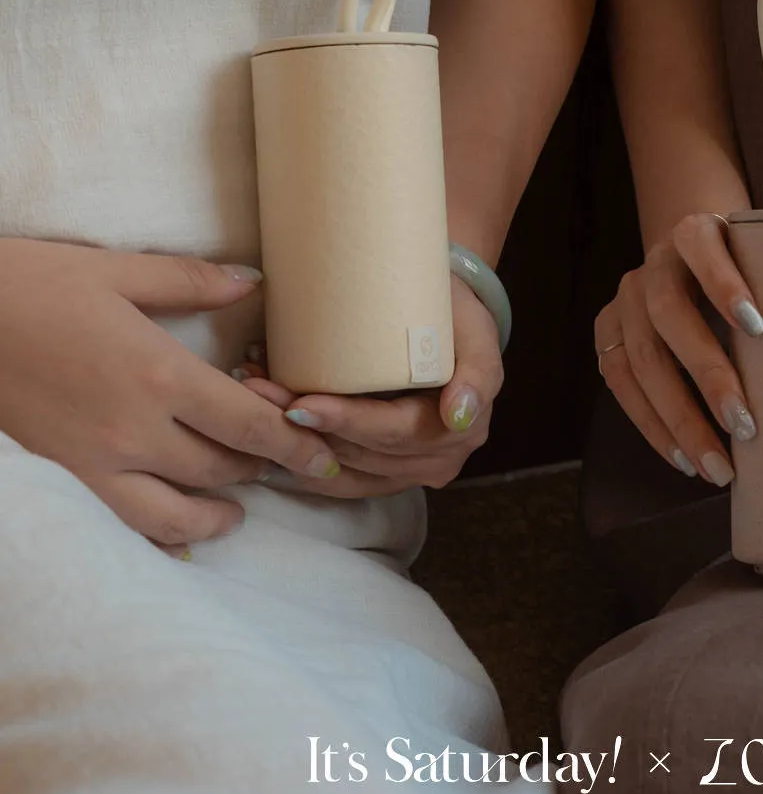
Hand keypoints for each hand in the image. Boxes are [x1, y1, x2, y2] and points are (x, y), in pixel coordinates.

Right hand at [0, 239, 341, 547]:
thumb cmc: (34, 284)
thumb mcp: (117, 271)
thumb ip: (191, 281)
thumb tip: (253, 281)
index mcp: (161, 374)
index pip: (249, 424)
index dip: (295, 445)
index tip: (324, 458)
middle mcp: (136, 428)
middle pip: (222, 468)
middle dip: (262, 471)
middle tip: (286, 466)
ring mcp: (97, 460)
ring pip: (175, 511)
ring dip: (216, 513)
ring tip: (236, 510)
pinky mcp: (65, 475)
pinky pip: (124, 520)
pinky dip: (160, 534)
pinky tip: (176, 531)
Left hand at [234, 277, 502, 495]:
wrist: (448, 319)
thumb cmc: (454, 313)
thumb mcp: (475, 327)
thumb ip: (478, 369)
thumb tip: (457, 414)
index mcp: (464, 428)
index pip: (394, 432)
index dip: (346, 423)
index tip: (300, 405)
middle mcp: (439, 460)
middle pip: (361, 451)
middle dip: (304, 426)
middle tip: (255, 390)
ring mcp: (411, 472)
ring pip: (342, 466)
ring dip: (293, 438)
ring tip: (254, 396)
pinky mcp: (386, 475)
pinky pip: (339, 481)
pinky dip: (302, 457)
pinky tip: (267, 431)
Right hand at [596, 212, 762, 485]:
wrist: (689, 256)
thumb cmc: (759, 272)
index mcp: (698, 232)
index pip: (701, 244)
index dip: (723, 280)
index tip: (760, 324)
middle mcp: (654, 263)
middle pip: (668, 315)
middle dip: (705, 374)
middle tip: (747, 425)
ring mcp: (626, 300)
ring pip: (640, 361)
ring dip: (677, 417)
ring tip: (718, 465)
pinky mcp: (609, 335)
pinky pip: (621, 385)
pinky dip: (650, 426)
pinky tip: (682, 459)